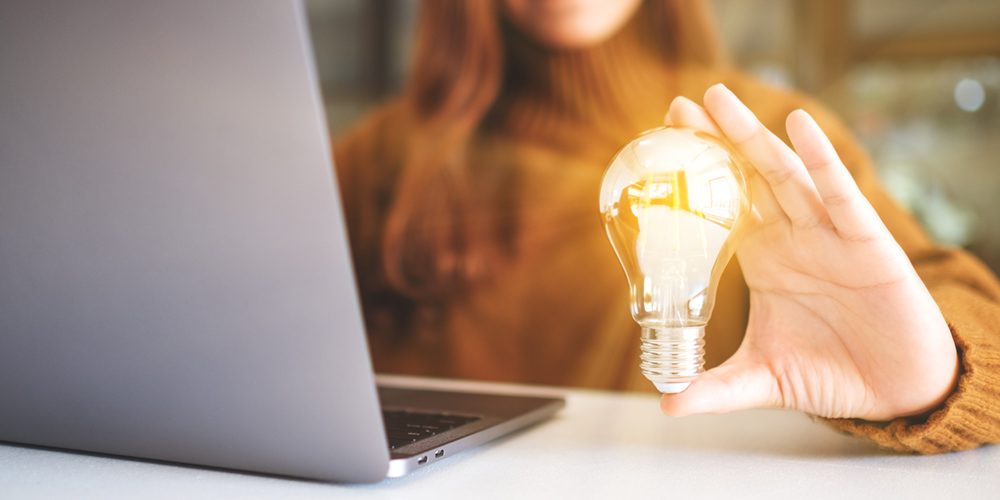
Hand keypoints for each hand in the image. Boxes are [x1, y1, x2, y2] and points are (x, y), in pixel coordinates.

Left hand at [659, 84, 957, 420]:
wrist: (895, 389)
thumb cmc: (830, 372)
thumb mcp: (764, 379)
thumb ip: (716, 388)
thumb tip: (667, 404)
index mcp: (763, 258)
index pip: (721, 207)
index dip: (693, 179)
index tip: (659, 149)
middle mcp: (791, 238)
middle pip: (746, 178)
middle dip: (713, 141)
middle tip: (677, 107)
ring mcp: (826, 235)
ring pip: (785, 175)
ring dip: (752, 136)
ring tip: (719, 101)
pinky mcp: (866, 242)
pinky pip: (840, 195)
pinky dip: (821, 159)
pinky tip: (799, 127)